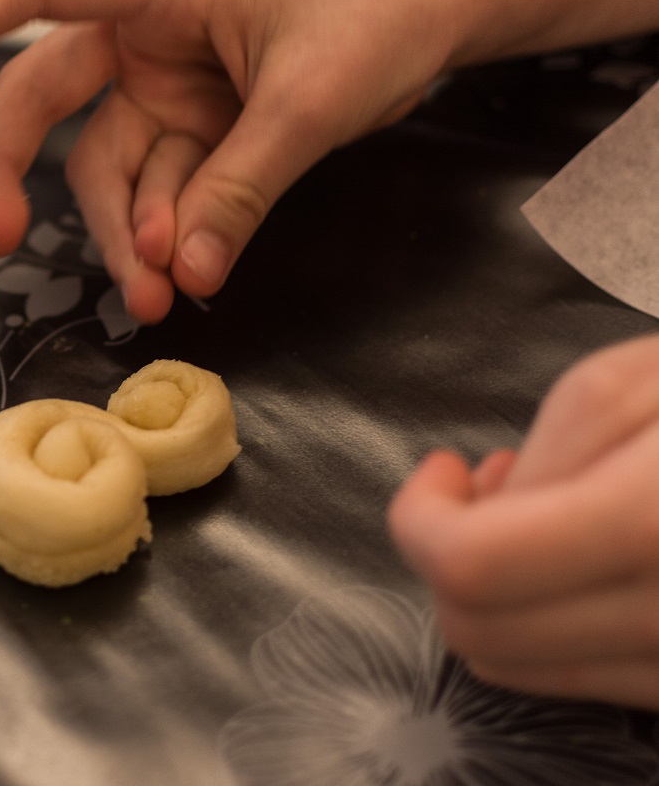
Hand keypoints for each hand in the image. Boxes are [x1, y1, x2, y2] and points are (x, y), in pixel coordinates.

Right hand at [0, 0, 456, 322]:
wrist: (440, 13)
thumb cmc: (379, 13)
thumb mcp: (313, 100)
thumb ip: (242, 186)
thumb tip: (180, 273)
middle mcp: (145, 37)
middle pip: (45, 98)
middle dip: (16, 170)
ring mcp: (168, 89)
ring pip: (107, 167)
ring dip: (118, 231)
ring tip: (150, 297)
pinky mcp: (198, 133)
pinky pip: (160, 192)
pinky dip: (165, 235)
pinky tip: (180, 275)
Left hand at [390, 334, 658, 707]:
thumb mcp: (642, 380)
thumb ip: (553, 452)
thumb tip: (485, 511)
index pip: (477, 568)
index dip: (422, 519)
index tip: (441, 472)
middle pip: (485, 633)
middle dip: (449, 559)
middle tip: (483, 486)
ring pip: (528, 667)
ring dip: (500, 592)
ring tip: (541, 509)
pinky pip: (592, 677)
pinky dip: (557, 621)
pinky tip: (587, 554)